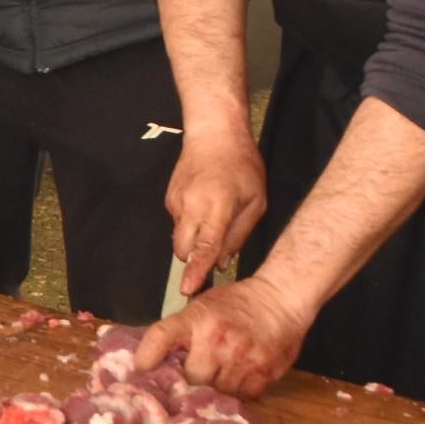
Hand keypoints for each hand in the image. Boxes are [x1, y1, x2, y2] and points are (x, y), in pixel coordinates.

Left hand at [132, 274, 315, 396]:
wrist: (282, 298)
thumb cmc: (238, 304)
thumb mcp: (204, 306)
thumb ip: (183, 331)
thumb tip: (153, 361)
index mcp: (197, 318)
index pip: (160, 338)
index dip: (145, 358)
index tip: (140, 371)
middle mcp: (216, 338)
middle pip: (190, 378)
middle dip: (190, 380)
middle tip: (193, 377)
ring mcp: (241, 358)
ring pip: (216, 393)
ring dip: (216, 389)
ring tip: (221, 375)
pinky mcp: (262, 374)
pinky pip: (242, 397)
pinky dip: (239, 392)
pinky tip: (240, 377)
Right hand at [166, 126, 265, 274]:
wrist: (214, 134)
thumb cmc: (242, 165)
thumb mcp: (256, 202)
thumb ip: (239, 235)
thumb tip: (222, 263)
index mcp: (217, 207)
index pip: (204, 247)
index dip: (196, 271)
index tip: (188, 289)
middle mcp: (191, 206)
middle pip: (183, 250)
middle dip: (194, 260)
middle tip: (213, 252)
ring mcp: (176, 202)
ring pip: (179, 238)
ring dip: (194, 240)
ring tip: (214, 218)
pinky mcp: (168, 198)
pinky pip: (178, 222)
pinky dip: (190, 223)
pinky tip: (204, 205)